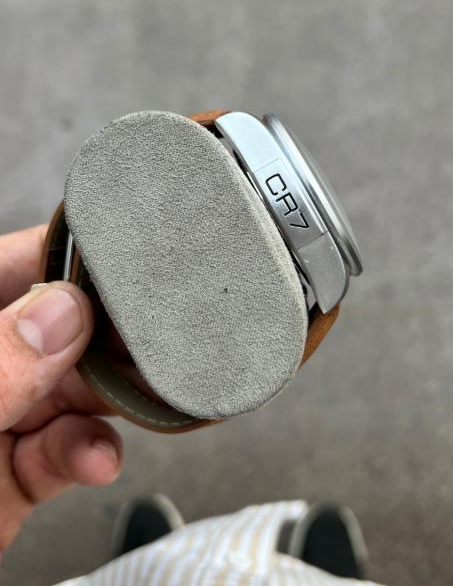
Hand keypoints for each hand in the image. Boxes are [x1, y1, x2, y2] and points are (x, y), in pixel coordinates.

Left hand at [0, 225, 121, 554]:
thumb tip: (64, 312)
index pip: (24, 264)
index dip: (81, 262)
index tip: (135, 272)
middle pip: (68, 330)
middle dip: (115, 342)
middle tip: (158, 348)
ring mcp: (4, 414)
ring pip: (80, 389)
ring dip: (117, 401)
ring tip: (146, 403)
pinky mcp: (21, 469)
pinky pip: (71, 447)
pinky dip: (92, 453)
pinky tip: (96, 458)